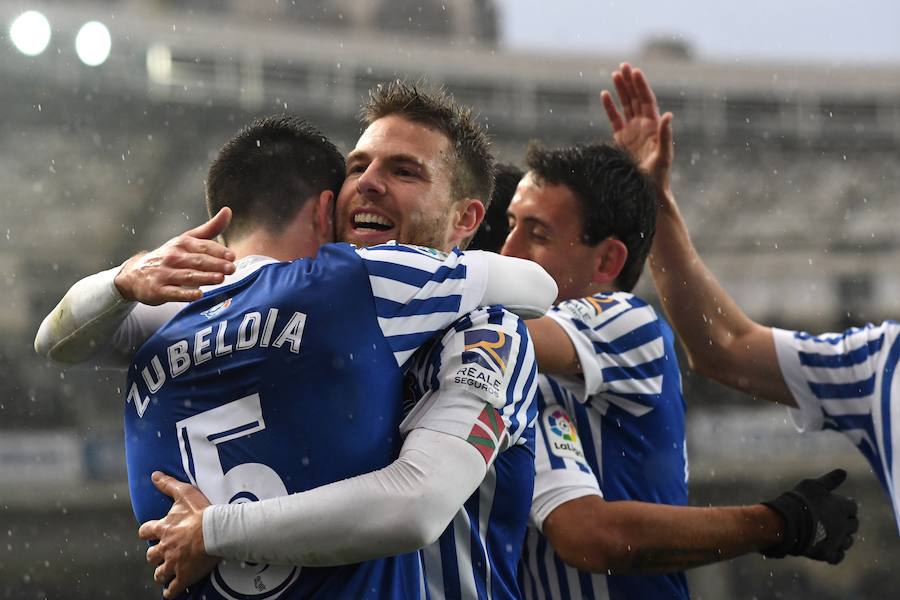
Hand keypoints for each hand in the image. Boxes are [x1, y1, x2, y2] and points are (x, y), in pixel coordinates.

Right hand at [114, 207, 235, 304]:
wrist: (136, 274)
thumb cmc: (169, 257)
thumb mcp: (187, 240)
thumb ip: (210, 229)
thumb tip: (228, 211)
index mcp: (182, 244)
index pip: (202, 246)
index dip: (218, 251)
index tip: (232, 256)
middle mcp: (172, 257)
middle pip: (197, 261)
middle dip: (215, 264)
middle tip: (231, 268)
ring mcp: (164, 274)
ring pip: (187, 276)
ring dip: (204, 277)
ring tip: (220, 279)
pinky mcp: (158, 290)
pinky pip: (173, 293)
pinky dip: (185, 294)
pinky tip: (198, 295)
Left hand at [139, 471, 220, 597]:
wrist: (215, 531)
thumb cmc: (201, 512)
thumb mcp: (184, 493)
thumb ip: (168, 484)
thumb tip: (154, 475)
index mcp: (163, 529)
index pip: (145, 532)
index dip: (147, 533)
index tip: (150, 533)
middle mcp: (164, 548)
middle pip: (151, 556)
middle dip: (155, 556)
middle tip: (163, 554)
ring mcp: (173, 563)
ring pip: (159, 574)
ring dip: (162, 573)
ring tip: (166, 573)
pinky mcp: (183, 576)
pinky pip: (172, 589)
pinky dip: (170, 591)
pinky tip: (171, 591)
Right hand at [601, 63, 672, 193]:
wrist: (647, 191)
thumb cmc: (658, 176)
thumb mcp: (664, 156)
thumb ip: (665, 136)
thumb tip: (668, 115)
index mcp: (654, 127)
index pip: (646, 101)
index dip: (641, 86)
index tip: (635, 72)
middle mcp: (643, 126)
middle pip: (636, 98)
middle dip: (630, 82)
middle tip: (624, 66)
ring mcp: (632, 131)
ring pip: (625, 105)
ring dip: (621, 90)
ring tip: (615, 74)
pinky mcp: (621, 140)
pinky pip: (615, 119)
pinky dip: (610, 107)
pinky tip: (605, 95)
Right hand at [761, 469, 858, 563]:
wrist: (787, 522)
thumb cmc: (800, 500)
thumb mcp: (813, 485)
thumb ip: (830, 480)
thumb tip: (844, 471)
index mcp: (842, 507)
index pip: (853, 506)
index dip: (846, 505)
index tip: (839, 503)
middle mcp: (844, 525)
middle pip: (854, 524)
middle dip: (848, 521)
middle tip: (836, 519)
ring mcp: (837, 540)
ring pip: (848, 540)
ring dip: (844, 537)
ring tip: (834, 533)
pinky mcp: (828, 553)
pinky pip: (839, 556)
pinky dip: (837, 552)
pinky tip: (830, 548)